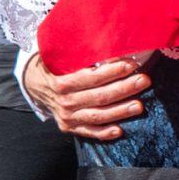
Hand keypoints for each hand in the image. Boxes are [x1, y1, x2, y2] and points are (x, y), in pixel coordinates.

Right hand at [20, 52, 150, 140]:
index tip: (131, 64)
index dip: (113, 71)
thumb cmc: (53, 67)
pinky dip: (104, 133)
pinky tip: (120, 130)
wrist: (34, 85)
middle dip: (124, 88)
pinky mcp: (70, 128)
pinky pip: (89, 132)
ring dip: (120, 111)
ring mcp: (67, 117)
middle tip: (144, 81)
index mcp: (62, 82)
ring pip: (98, 116)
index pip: (92, 77)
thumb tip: (110, 46)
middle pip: (99, 96)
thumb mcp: (60, 57)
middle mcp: (64, 102)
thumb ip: (81, 55)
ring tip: (139, 105)